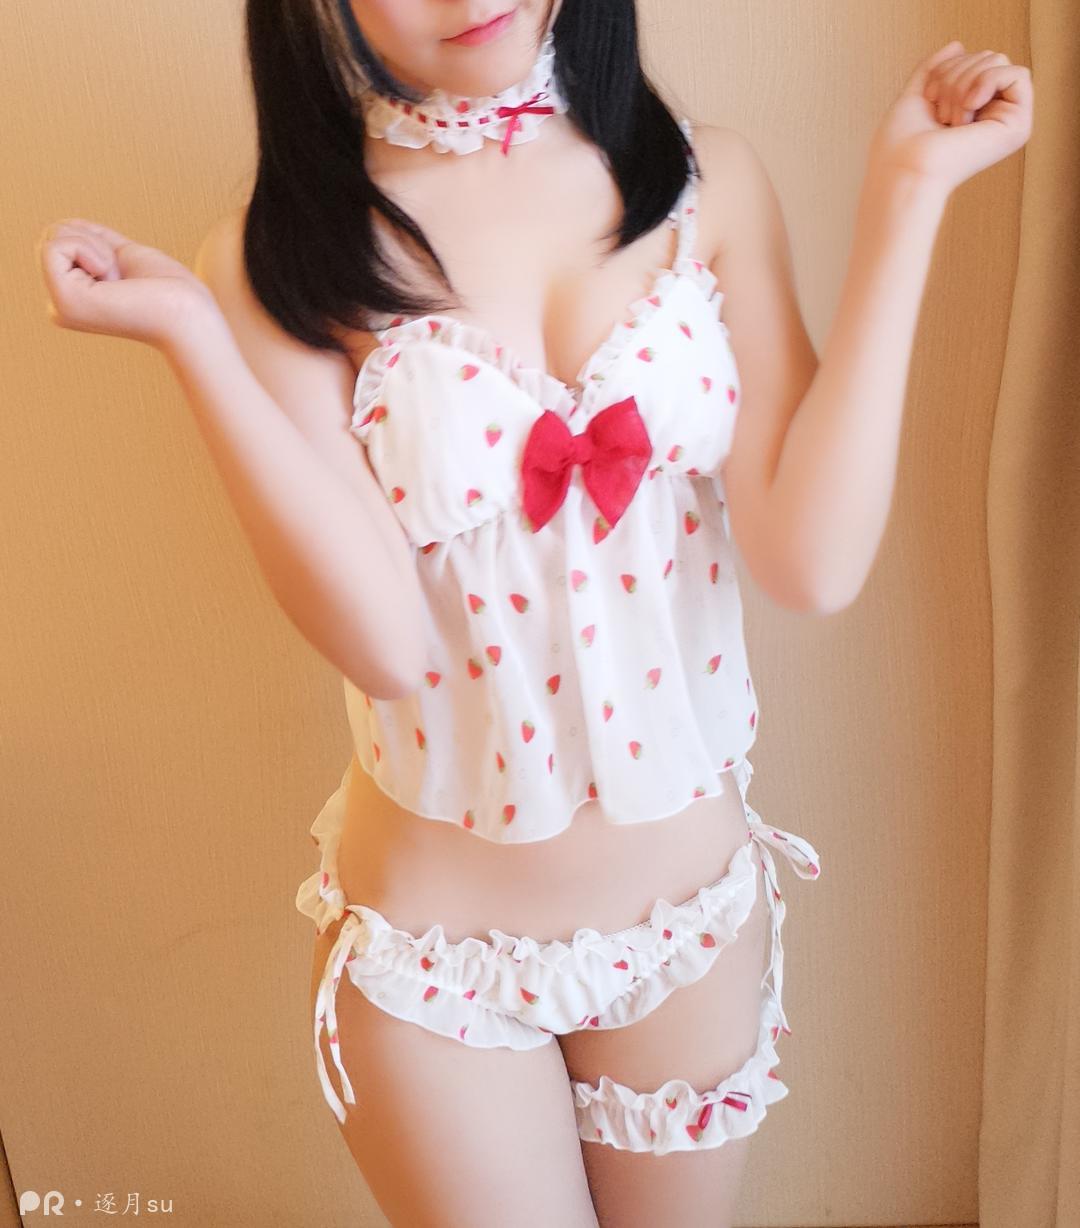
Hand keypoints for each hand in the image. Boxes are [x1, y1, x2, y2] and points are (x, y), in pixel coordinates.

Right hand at [37, 218, 221, 350]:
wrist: (188, 314)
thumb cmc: (169, 288)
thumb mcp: (122, 255)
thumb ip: (92, 243)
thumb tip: (65, 226)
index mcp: (73, 297)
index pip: (60, 239)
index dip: (95, 239)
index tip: (124, 273)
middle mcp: (60, 306)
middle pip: (51, 235)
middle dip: (93, 239)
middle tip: (123, 276)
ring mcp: (59, 306)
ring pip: (51, 237)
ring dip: (97, 245)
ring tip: (120, 279)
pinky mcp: (63, 302)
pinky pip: (54, 246)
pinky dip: (89, 248)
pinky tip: (111, 276)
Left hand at [868, 40, 1033, 193]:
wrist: (903, 168)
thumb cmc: (900, 145)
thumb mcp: (916, 94)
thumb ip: (934, 68)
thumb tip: (958, 45)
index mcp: (969, 110)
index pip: (972, 59)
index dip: (946, 68)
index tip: (928, 98)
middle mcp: (990, 115)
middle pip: (986, 56)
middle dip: (954, 76)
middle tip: (939, 115)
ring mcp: (1005, 122)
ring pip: (998, 61)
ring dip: (963, 84)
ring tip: (949, 120)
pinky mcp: (1018, 126)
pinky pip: (1017, 74)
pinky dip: (987, 83)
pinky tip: (969, 110)